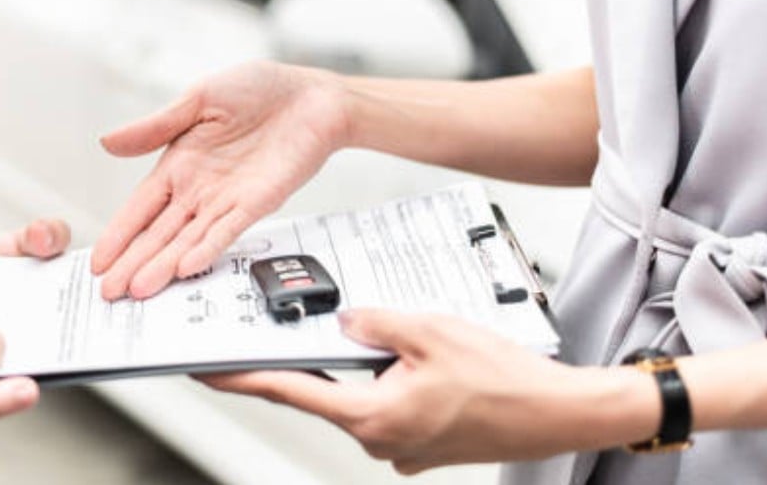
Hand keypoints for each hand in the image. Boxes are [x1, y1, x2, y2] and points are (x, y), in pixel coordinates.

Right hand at [93, 61, 348, 299]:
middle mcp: (198, 189)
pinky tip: (186, 267)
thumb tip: (107, 141)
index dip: (118, 235)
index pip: (139, 208)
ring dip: (163, 265)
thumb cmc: (259, 90)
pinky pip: (227, 230)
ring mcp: (226, 200)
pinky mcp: (257, 203)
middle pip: (158, 234)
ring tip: (139, 290)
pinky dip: (207, 248)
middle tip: (109, 294)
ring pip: (187, 240)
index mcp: (178, 164)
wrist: (313, 97)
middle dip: (132, 263)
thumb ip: (156, 126)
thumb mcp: (199, 99)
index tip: (98, 262)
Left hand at [200, 310, 659, 474]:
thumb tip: (344, 321)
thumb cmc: (505, 380)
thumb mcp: (431, 332)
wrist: (561, 415)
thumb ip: (375, 323)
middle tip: (302, 326)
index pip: (289, 391)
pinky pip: (390, 403)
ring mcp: (401, 445)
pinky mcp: (422, 442)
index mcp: (371, 416)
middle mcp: (379, 439)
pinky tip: (417, 354)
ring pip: (361, 394)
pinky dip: (391, 377)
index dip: (241, 377)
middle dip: (314, 358)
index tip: (206, 368)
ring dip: (364, 365)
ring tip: (393, 334)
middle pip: (325, 391)